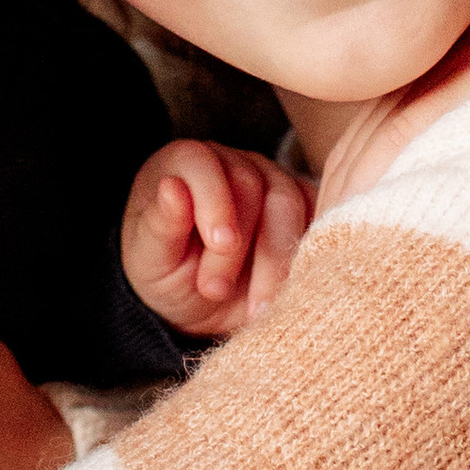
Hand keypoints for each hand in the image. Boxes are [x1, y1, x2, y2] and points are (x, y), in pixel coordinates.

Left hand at [122, 140, 313, 335]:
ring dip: (272, 261)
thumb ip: (160, 223)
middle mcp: (231, 163)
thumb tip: (170, 187)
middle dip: (236, 246)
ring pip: (288, 203)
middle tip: (213, 289)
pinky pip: (318, 222)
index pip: (202, 163)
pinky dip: (302, 262)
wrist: (200, 304)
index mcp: (184, 163)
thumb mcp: (151, 259)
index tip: (218, 244)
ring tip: (252, 306)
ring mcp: (272, 180)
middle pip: (250, 185)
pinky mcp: (304, 207)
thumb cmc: (167, 272)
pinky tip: (281, 294)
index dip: (213, 200)